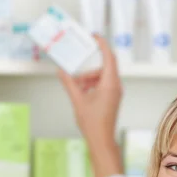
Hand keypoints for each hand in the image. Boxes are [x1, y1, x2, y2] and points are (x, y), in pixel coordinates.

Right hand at [58, 35, 123, 176]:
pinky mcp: (112, 98)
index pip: (109, 57)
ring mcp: (115, 92)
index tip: (94, 36)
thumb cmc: (93, 123)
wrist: (102, 140)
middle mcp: (115, 86)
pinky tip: (82, 91)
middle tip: (78, 69)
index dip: (102, 44)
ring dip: (89, 77)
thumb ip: (69, 84)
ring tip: (77, 86)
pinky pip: (103, 84)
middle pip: (104, 66)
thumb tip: (61, 72)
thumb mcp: (77, 100)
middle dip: (89, 67)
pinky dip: (93, 84)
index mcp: (110, 84)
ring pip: (103, 76)